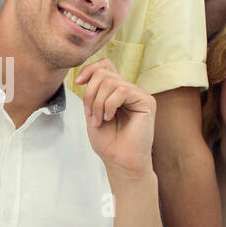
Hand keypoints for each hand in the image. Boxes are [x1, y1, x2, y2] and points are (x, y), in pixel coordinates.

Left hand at [75, 59, 156, 175]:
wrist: (120, 161)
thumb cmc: (108, 142)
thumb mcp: (92, 112)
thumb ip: (92, 92)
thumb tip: (86, 75)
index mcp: (116, 91)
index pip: (105, 65)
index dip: (89, 69)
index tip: (78, 82)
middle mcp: (128, 90)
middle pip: (103, 73)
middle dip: (90, 94)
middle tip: (90, 115)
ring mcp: (138, 94)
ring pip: (110, 81)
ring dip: (97, 103)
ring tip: (98, 120)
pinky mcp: (147, 101)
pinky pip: (122, 90)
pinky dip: (109, 105)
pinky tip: (109, 118)